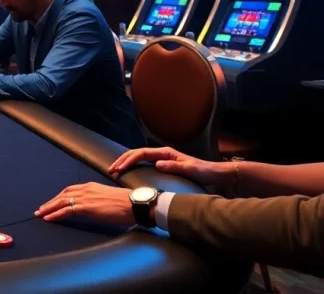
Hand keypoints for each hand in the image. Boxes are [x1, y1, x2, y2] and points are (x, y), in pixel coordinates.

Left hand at [35, 183, 136, 225]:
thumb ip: (98, 200)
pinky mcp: (86, 207)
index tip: (53, 201)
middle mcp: (86, 189)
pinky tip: (48, 218)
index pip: (70, 190)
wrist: (134, 204)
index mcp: (91, 186)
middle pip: (62, 194)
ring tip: (40, 214)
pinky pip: (66, 210)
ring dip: (49, 208)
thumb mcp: (108, 198)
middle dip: (50, 202)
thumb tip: (95, 207)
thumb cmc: (127, 203)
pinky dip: (55, 214)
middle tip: (41, 209)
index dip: (60, 196)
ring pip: (61, 202)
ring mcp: (85, 198)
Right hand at [108, 147, 225, 185]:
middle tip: (111, 169)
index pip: (142, 153)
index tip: (119, 169)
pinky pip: (143, 163)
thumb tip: (157, 164)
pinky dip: (132, 165)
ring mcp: (162, 158)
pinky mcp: (163, 164)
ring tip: (115, 170)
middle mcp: (162, 153)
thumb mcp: (190, 170)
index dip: (129, 160)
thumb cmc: (204, 171)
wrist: (215, 174)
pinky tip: (127, 171)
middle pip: (137, 153)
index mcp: (166, 153)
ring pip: (138, 157)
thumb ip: (174, 166)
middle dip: (122, 160)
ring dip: (126, 162)